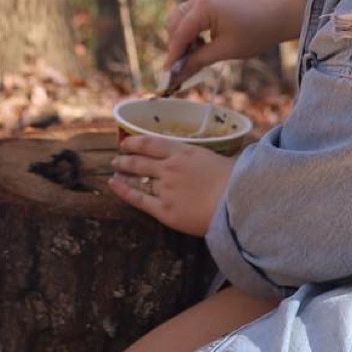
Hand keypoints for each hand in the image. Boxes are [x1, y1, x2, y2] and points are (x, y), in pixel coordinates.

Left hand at [110, 136, 235, 235]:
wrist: (237, 204)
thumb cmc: (237, 181)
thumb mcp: (222, 159)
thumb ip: (210, 158)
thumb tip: (218, 157)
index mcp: (184, 152)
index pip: (152, 143)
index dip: (135, 142)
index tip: (126, 142)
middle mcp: (170, 168)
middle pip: (140, 160)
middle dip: (126, 158)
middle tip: (117, 158)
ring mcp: (165, 189)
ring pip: (138, 178)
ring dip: (123, 172)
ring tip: (115, 172)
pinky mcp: (164, 210)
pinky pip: (138, 198)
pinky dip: (124, 190)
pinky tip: (114, 184)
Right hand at [163, 0, 306, 86]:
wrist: (279, 14)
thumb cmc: (256, 32)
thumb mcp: (225, 50)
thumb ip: (198, 61)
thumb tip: (177, 75)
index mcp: (203, 7)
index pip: (179, 34)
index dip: (172, 56)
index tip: (167, 75)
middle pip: (174, 23)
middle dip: (176, 46)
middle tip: (181, 68)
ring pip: (180, 19)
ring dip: (183, 38)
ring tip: (195, 57)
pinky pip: (191, 15)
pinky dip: (191, 30)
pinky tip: (201, 45)